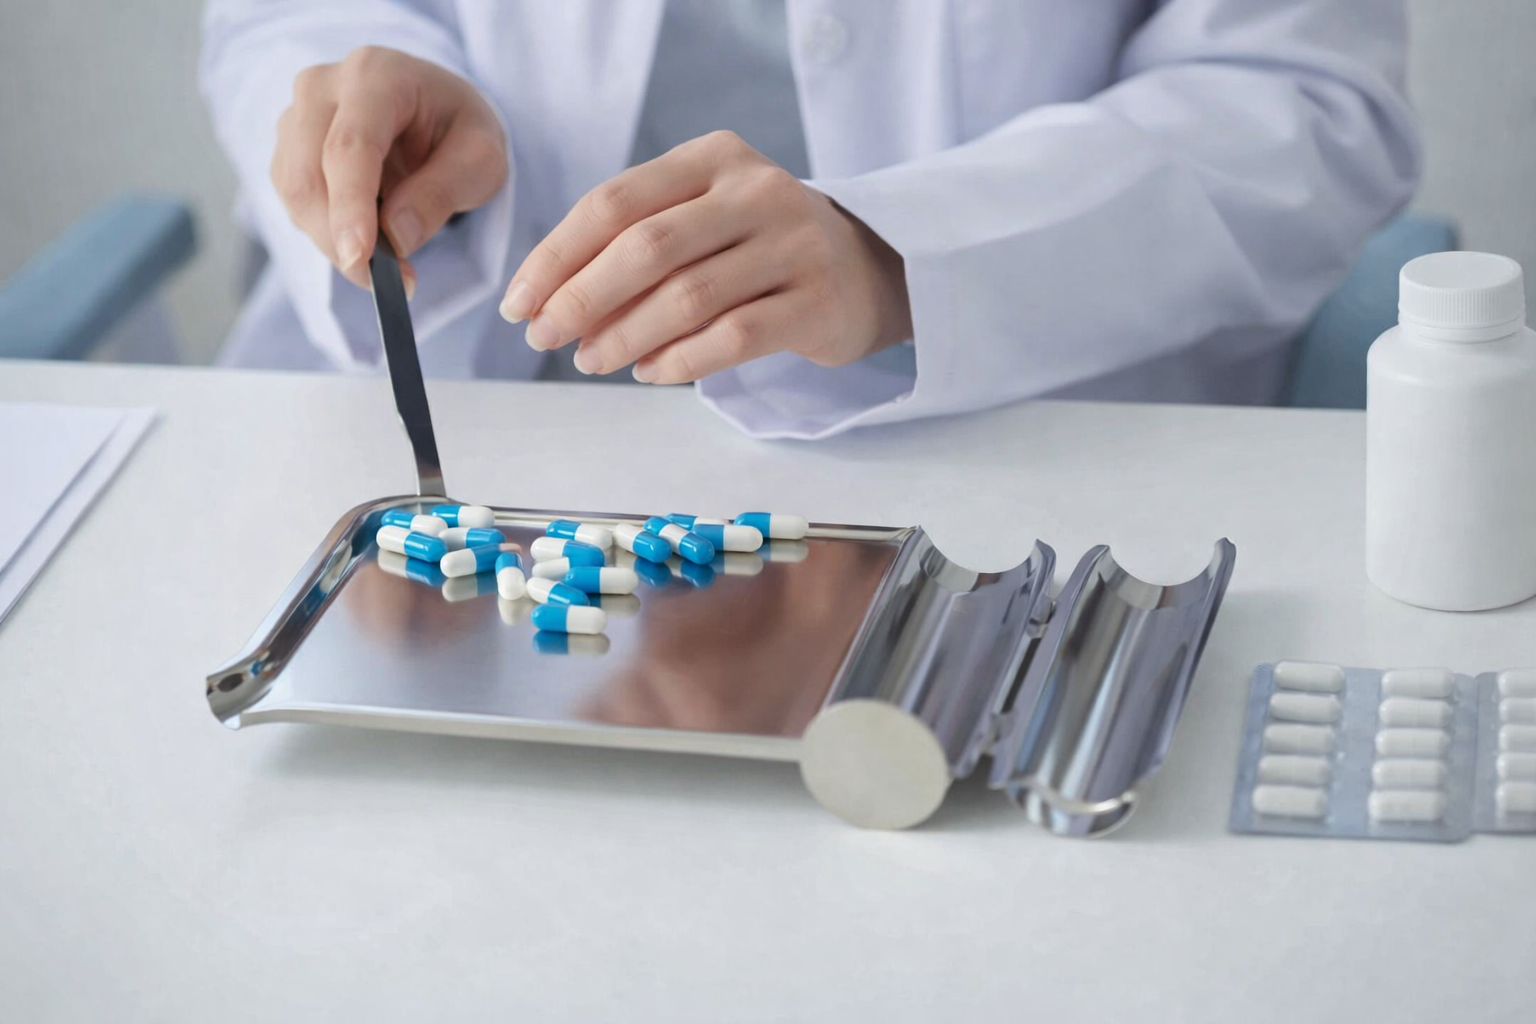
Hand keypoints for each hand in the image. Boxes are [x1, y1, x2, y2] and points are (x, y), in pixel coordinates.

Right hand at [271, 46, 507, 293]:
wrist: (436, 111)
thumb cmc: (460, 130)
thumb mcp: (480, 159)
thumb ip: (441, 193)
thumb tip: (396, 239)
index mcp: (377, 76)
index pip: (350, 146)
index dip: (351, 206)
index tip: (360, 259)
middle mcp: (323, 86)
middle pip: (309, 173)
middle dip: (339, 237)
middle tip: (383, 282)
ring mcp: (297, 114)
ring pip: (294, 191)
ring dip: (331, 241)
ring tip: (385, 265)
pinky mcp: (288, 147)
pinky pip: (293, 201)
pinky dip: (324, 232)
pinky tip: (364, 238)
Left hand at [499, 130, 911, 382]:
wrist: (867, 267)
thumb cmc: (758, 245)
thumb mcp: (701, 216)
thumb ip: (635, 246)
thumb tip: (554, 306)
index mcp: (713, 157)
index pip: (614, 202)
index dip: (557, 255)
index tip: (519, 302)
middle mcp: (757, 191)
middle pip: (647, 247)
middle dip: (582, 298)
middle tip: (545, 338)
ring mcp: (794, 245)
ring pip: (687, 297)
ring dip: (625, 337)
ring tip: (591, 362)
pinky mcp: (818, 301)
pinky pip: (733, 337)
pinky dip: (679, 360)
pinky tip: (650, 372)